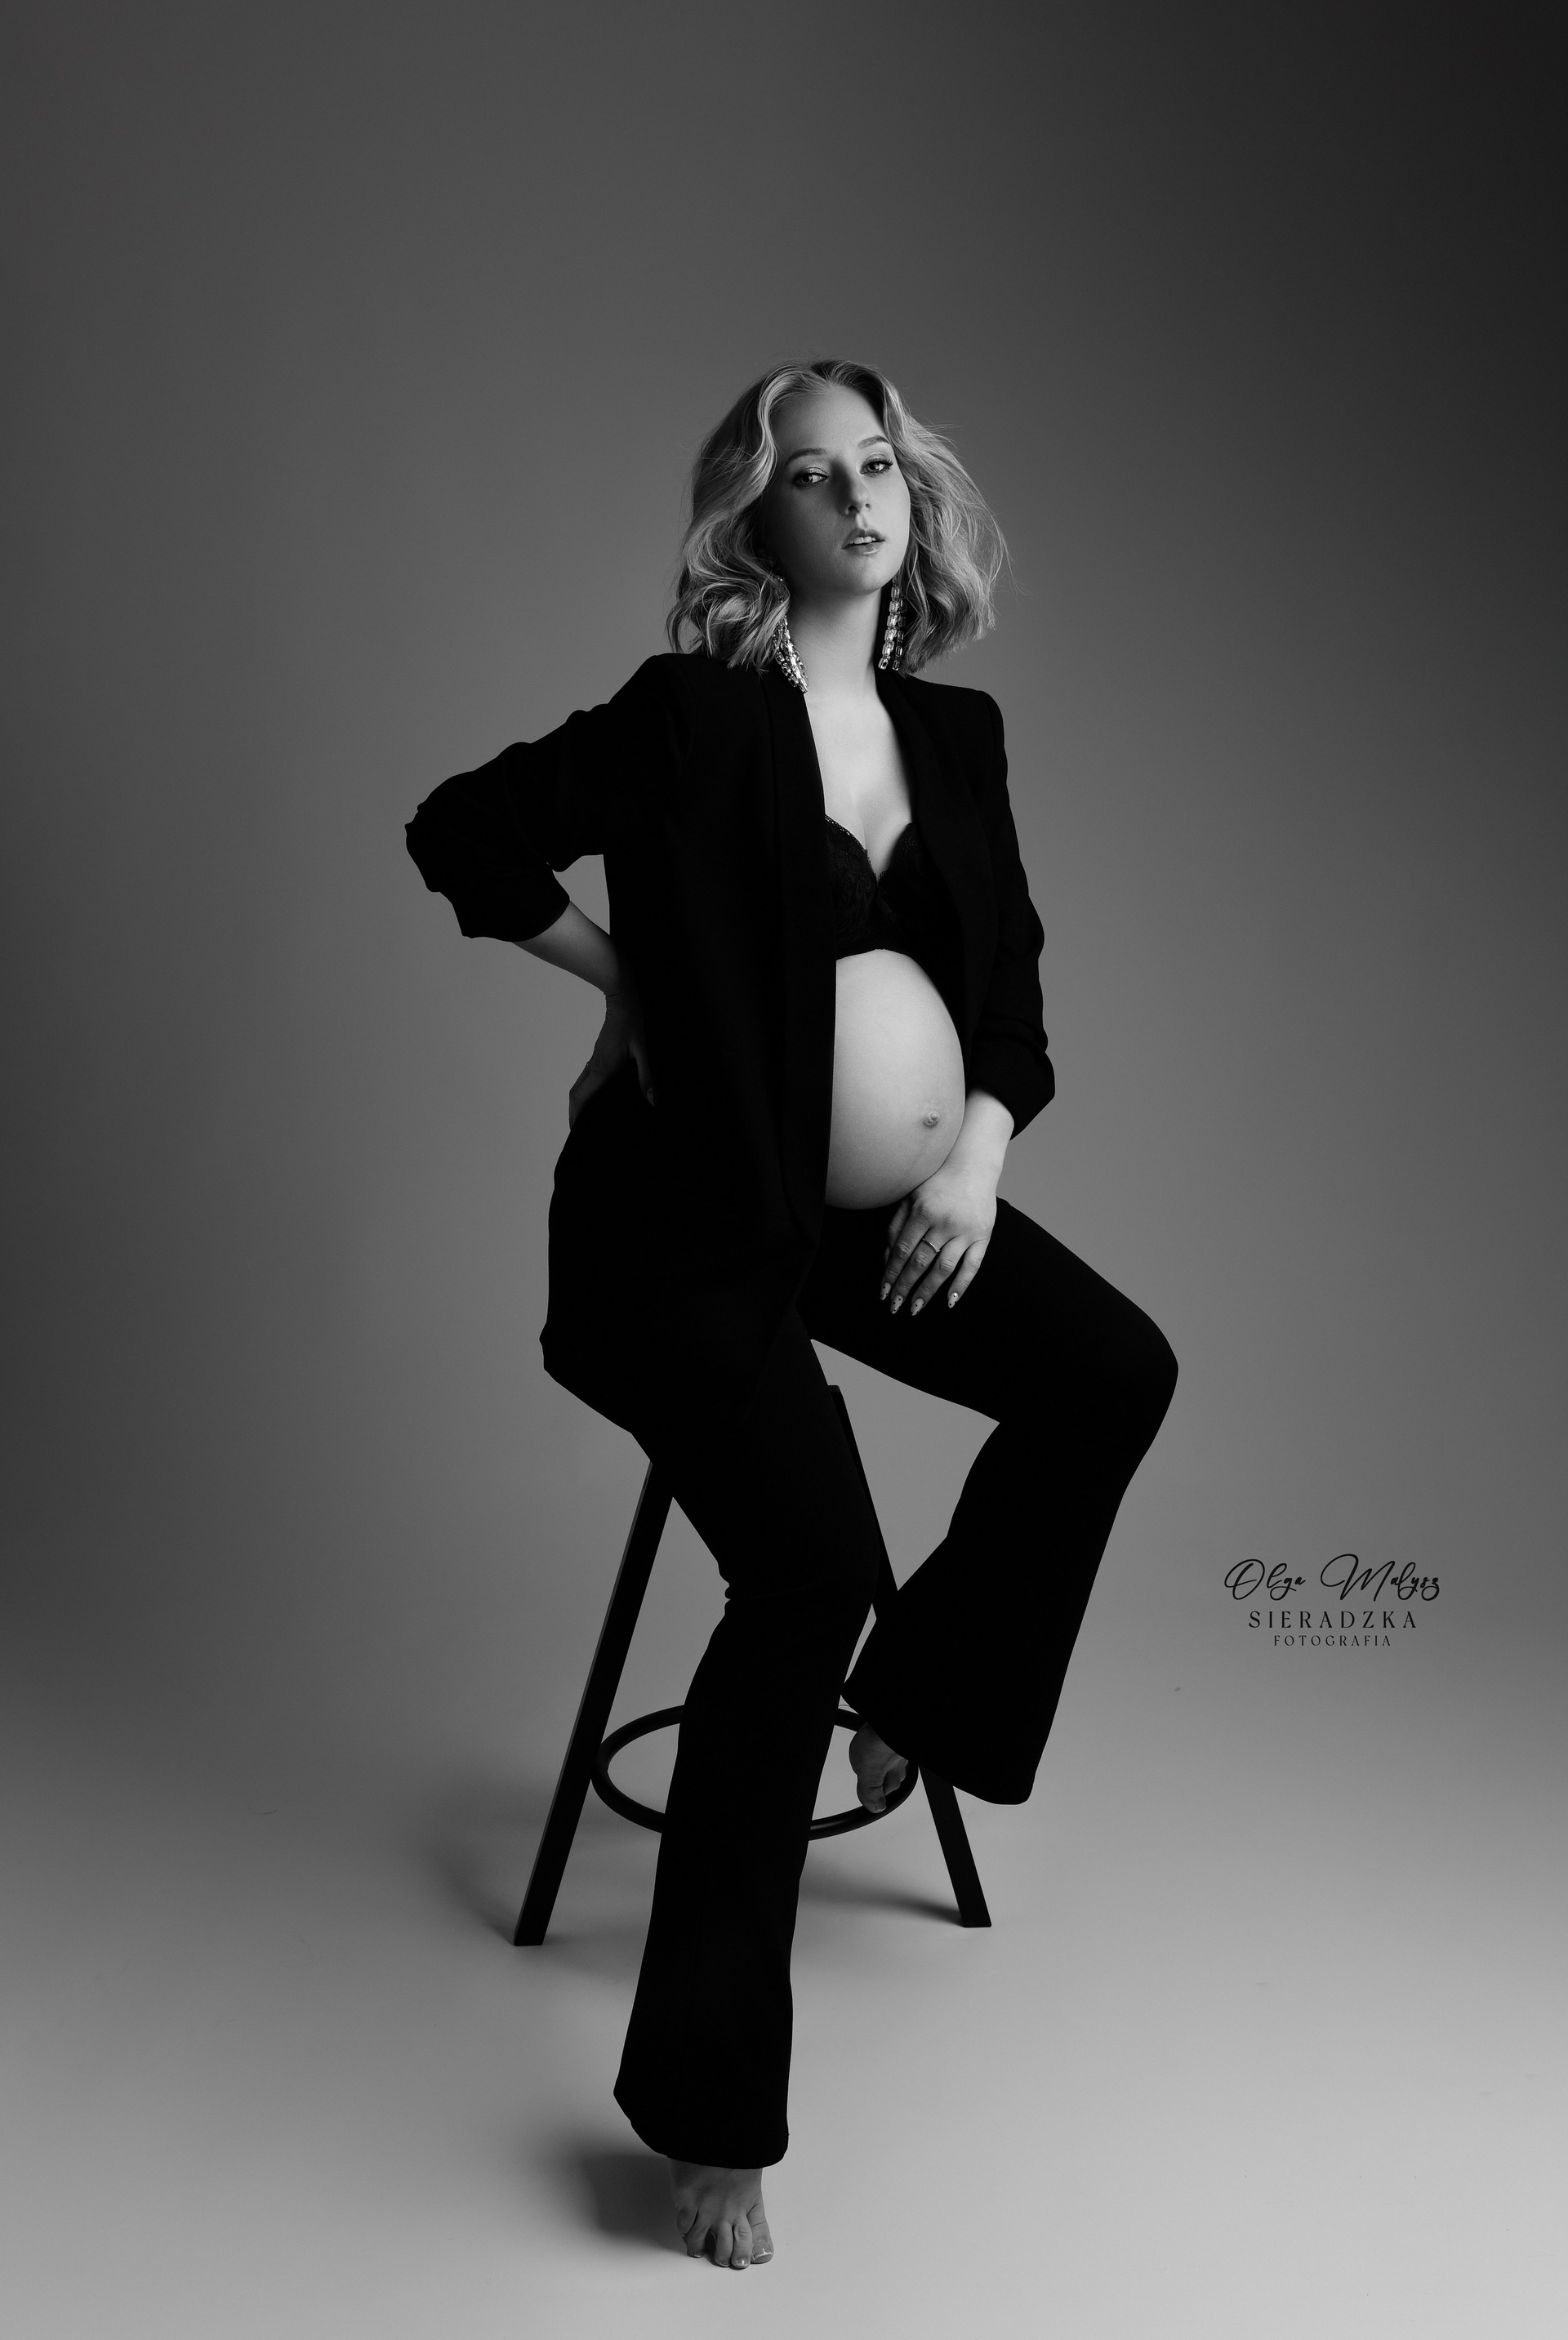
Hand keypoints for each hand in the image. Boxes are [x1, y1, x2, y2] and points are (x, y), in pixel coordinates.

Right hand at [568, 977, 654, 1128]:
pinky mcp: (596, 1056)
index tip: (576, 1131)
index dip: (575, 1115)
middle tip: (577, 1131)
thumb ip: (647, 1077)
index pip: (581, 1097)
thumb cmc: (632, 1025)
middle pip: (574, 1095)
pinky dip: (583, 1093)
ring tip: (583, 1119)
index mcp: (602, 1069)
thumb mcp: (643, 1052)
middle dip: (573, 1114)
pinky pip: (584, 1079)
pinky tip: (594, 1098)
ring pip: (577, 1087)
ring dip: (577, 1104)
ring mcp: (592, 1061)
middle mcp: (593, 1067)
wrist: (622, 1002)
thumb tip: (653, 1101)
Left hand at [880, 1155, 998, 1315]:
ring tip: (916, 1307)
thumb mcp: (910, 1197)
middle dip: (905, 1286)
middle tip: (895, 1307)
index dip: (892, 1273)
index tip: (884, 1291)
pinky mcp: (983, 1236)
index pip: (902, 1250)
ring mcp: (966, 1231)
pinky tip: (949, 1301)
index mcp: (923, 1211)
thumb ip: (895, 1226)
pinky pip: (972, 1266)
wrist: (973, 1166)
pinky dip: (962, 1285)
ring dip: (928, 1290)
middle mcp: (944, 1222)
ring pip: (944, 1267)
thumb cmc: (936, 1183)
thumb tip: (887, 1259)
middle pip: (920, 1261)